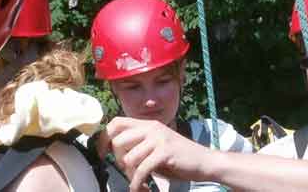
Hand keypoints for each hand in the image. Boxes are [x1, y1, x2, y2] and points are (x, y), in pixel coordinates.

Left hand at [97, 117, 217, 190]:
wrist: (205, 162)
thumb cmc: (178, 158)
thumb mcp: (155, 145)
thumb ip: (137, 144)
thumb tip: (111, 151)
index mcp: (147, 124)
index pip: (116, 123)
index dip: (104, 138)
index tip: (101, 154)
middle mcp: (151, 128)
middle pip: (118, 141)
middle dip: (118, 160)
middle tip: (128, 172)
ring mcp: (159, 139)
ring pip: (128, 158)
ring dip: (130, 175)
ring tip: (138, 182)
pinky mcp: (165, 152)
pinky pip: (141, 169)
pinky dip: (138, 183)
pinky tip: (142, 188)